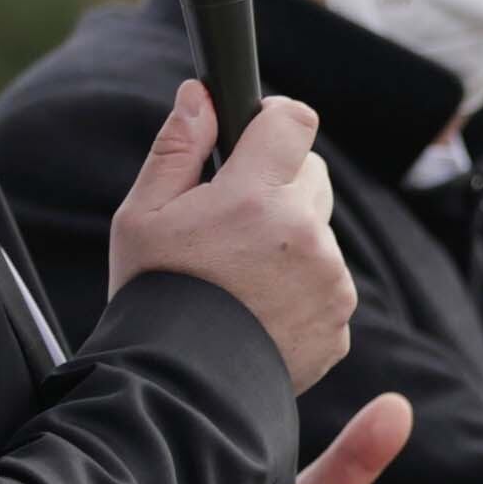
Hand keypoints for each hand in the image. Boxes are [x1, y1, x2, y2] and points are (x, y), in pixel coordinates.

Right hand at [109, 82, 355, 392]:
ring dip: (291, 240)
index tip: (257, 132)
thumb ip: (178, 148)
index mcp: (255, 198)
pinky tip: (258, 310)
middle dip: (278, 185)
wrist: (179, 389)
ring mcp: (329, 280)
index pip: (295, 121)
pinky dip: (301, 288)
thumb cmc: (153, 295)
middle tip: (233, 221)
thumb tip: (201, 94)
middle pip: (311, 175)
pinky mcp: (340, 321)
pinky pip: (327, 283)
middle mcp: (304, 234)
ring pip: (319, 231)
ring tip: (239, 277)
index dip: (274, 120)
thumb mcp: (142, 216)